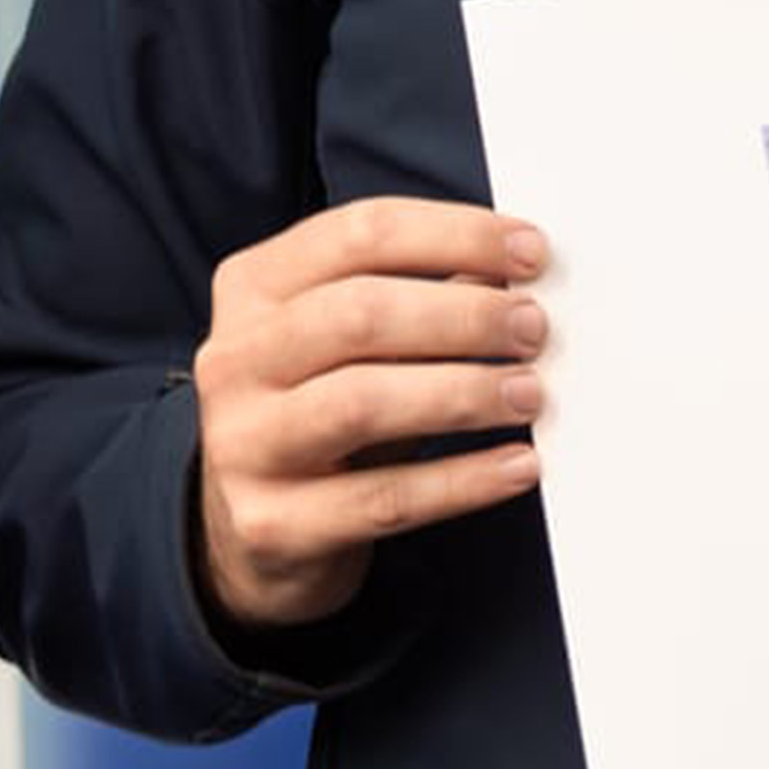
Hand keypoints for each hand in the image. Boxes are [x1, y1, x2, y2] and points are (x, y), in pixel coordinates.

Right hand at [190, 197, 548, 625]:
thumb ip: (420, 298)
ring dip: (463, 393)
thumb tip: (517, 273)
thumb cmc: (322, 414)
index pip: (359, 235)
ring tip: (530, 394)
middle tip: (534, 329)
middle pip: (358, 314)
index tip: (532, 252)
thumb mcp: (354, 346)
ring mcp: (243, 445)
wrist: (251, 533)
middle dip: (464, 316)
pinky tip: (517, 466)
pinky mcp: (271, 525)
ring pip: (361, 402)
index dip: (456, 236)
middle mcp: (234, 360)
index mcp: (252, 288)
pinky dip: (462, 482)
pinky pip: (383, 500)